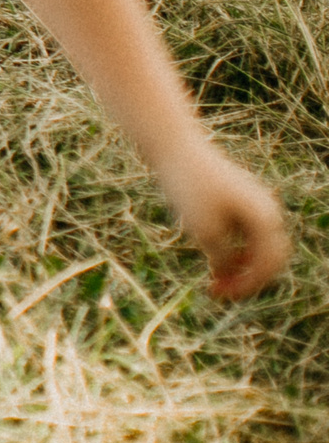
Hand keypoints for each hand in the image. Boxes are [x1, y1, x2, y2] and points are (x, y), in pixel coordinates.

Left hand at [161, 144, 290, 299]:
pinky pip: (243, 231)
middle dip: (247, 277)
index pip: (268, 264)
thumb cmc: (189, 187)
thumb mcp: (205, 230)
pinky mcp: (237, 198)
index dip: (248, 285)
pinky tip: (210, 254)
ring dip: (239, 264)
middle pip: (268, 256)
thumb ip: (223, 258)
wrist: (173, 146)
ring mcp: (253, 202)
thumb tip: (230, 276)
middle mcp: (266, 210)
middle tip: (218, 291)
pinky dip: (232, 247)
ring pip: (255, 245)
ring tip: (213, 277)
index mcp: (265, 218)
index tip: (222, 296)